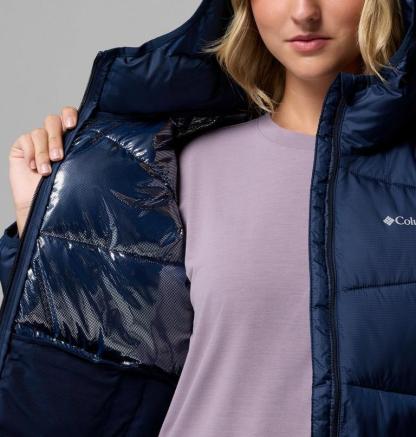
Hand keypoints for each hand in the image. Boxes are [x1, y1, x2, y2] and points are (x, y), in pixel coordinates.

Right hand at [8, 106, 78, 236]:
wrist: (43, 206)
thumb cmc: (64, 190)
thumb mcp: (78, 170)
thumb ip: (83, 154)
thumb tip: (103, 147)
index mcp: (70, 137)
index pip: (70, 115)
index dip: (70, 114)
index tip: (72, 125)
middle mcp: (54, 135)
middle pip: (53, 120)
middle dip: (56, 138)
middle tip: (59, 157)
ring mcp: (37, 140)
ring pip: (40, 132)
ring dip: (44, 152)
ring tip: (47, 170)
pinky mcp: (22, 146)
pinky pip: (26, 140)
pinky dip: (31, 154)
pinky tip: (34, 168)